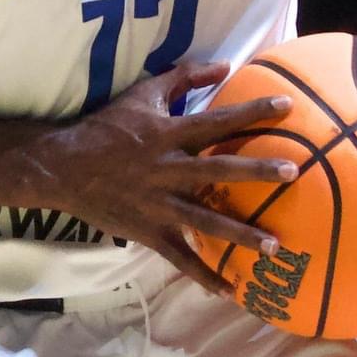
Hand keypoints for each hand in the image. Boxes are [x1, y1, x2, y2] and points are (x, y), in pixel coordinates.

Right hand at [38, 60, 297, 290]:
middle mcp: (169, 170)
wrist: (63, 167)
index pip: (217, 120)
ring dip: (241, 234)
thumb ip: (183, 78)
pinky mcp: (149, 231)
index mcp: (168, 135)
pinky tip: (229, 291)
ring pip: (206, 220)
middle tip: (292, 173)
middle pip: (219, 169)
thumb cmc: (106, 127)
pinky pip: (180, 257)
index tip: (288, 107)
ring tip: (276, 246)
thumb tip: (225, 65)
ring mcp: (160, 204)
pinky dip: (203, 276)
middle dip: (256, 171)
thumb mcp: (142, 95)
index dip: (252, 112)